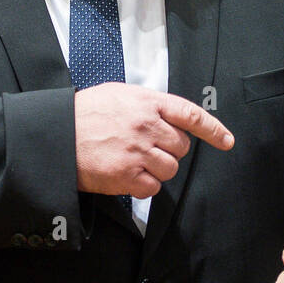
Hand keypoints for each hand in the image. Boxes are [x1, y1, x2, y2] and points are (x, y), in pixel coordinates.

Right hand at [74, 82, 233, 197]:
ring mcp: (138, 152)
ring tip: (133, 160)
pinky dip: (142, 185)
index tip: (227, 141)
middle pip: (181, 147)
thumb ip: (147, 104)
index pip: (191, 115)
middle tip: (146, 147)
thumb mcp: (119, 94)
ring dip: (157, 169)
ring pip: (170, 169)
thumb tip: (170, 116)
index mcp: (148, 102)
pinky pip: (153, 188)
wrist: (56, 134)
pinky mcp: (127, 176)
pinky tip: (126, 174)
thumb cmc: (85, 114)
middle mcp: (147, 126)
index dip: (213, 130)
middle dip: (169, 150)